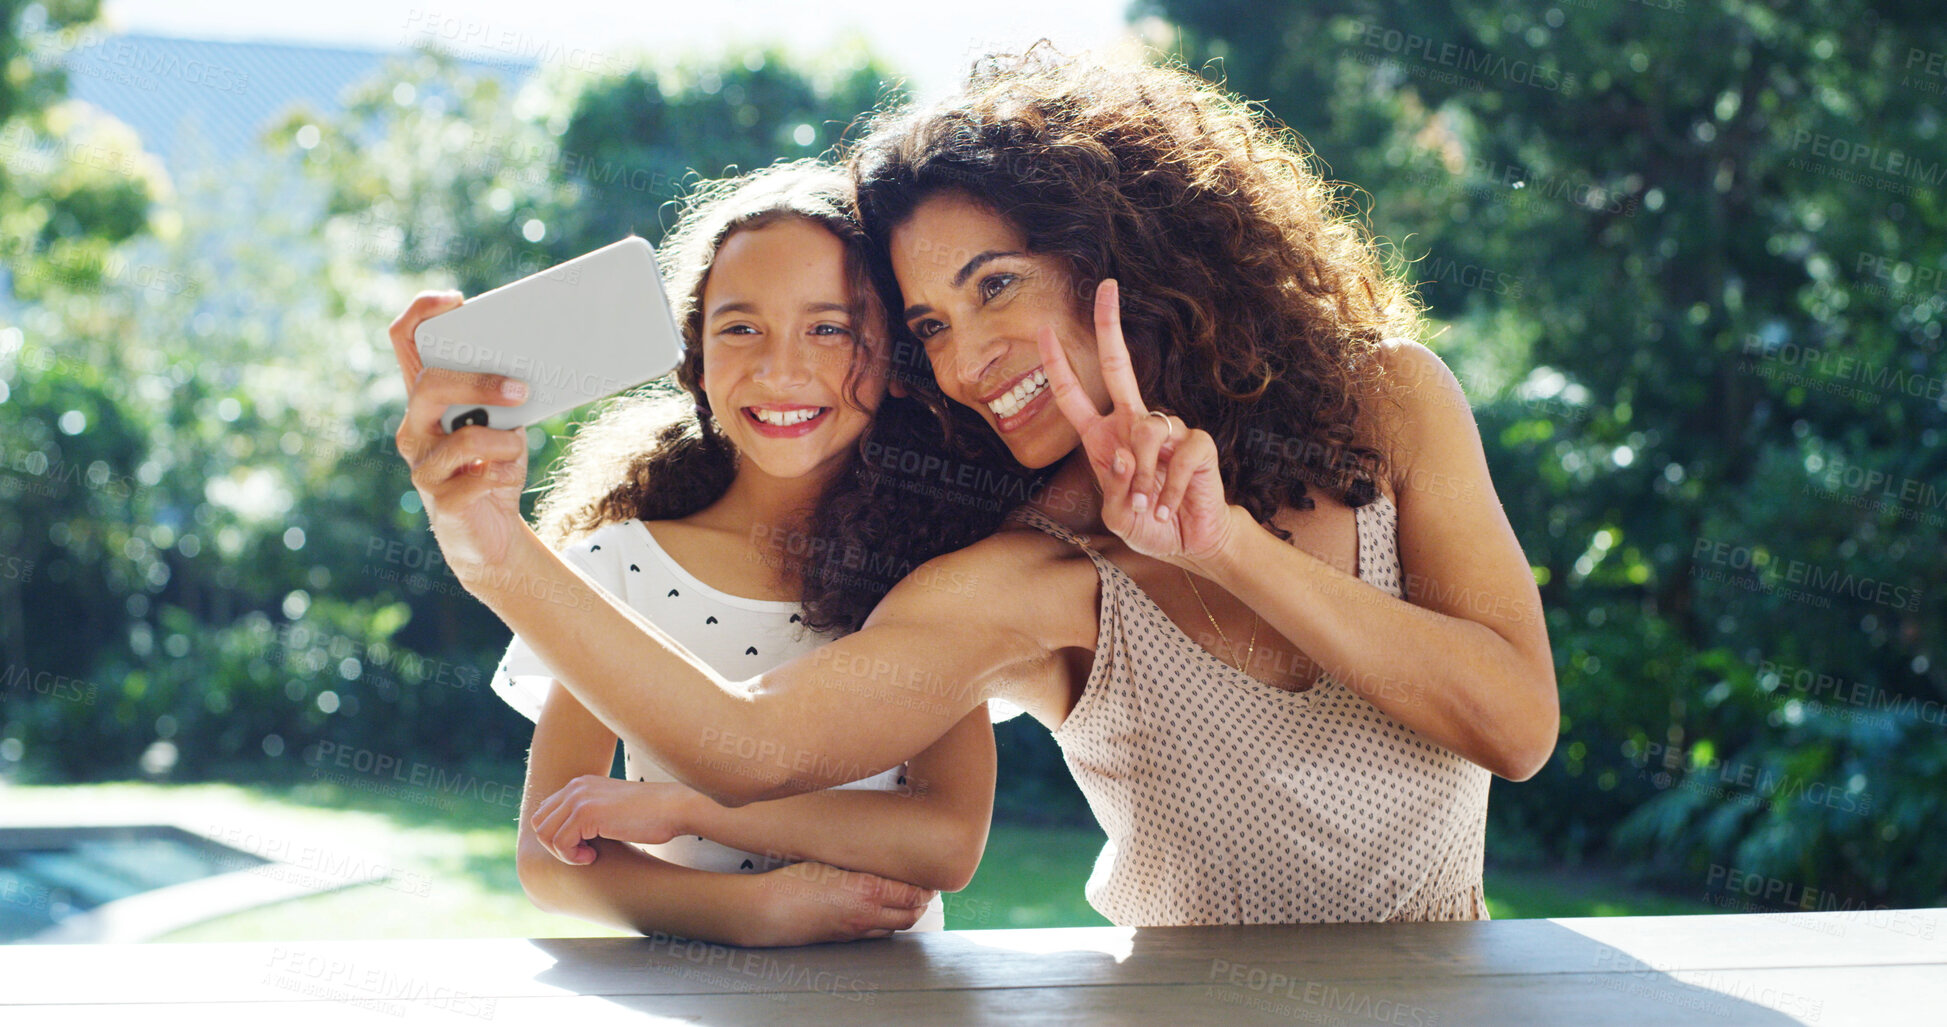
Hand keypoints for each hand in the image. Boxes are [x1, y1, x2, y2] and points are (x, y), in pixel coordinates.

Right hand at [387, 291, 532, 582]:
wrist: (492, 534)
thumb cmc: (497, 464)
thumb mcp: (506, 422)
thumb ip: (506, 395)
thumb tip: (533, 372)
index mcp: (426, 398)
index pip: (404, 340)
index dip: (421, 312)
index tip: (455, 300)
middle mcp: (414, 428)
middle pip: (429, 385)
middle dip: (477, 382)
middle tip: (519, 389)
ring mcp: (423, 466)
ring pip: (462, 438)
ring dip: (504, 441)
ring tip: (516, 449)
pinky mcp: (442, 502)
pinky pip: (480, 478)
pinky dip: (507, 474)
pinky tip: (508, 478)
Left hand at [530, 775, 695, 863]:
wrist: (675, 808)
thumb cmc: (652, 816)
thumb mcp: (612, 811)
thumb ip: (590, 817)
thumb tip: (569, 839)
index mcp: (580, 784)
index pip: (546, 813)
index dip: (557, 836)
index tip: (582, 846)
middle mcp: (576, 787)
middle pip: (540, 823)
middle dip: (555, 846)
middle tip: (582, 854)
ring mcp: (579, 798)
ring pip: (545, 834)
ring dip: (563, 852)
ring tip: (588, 855)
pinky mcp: (586, 813)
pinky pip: (560, 843)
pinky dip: (573, 857)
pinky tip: (593, 856)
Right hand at [744, 861, 935, 945]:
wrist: (768, 911)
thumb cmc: (793, 881)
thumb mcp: (832, 863)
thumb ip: (861, 866)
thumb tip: (881, 862)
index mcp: (867, 891)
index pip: (911, 894)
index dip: (926, 888)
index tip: (930, 878)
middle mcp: (866, 915)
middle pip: (910, 916)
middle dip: (921, 905)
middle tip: (924, 891)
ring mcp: (856, 931)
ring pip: (895, 929)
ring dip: (905, 916)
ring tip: (907, 901)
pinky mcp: (843, 939)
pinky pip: (875, 935)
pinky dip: (885, 925)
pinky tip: (880, 913)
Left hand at [1037, 279, 1236, 567]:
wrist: (1189, 541)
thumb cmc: (1148, 523)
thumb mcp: (1118, 516)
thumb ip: (1116, 489)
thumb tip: (1125, 456)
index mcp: (1104, 437)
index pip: (1074, 394)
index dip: (1057, 364)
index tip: (1043, 330)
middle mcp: (1134, 423)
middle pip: (1118, 365)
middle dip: (1110, 325)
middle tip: (1106, 288)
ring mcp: (1168, 429)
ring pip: (1146, 429)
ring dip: (1143, 478)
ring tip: (1149, 507)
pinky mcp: (1197, 443)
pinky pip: (1179, 454)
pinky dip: (1170, 489)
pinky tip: (1171, 506)